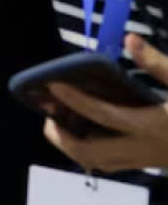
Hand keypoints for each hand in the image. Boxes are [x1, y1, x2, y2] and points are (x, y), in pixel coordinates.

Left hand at [43, 34, 167, 173]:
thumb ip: (157, 64)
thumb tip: (131, 40)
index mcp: (148, 125)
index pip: (100, 114)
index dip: (72, 99)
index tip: (52, 83)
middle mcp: (141, 147)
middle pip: (87, 152)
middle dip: (61, 136)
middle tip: (49, 114)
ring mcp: (145, 160)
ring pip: (96, 163)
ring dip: (73, 146)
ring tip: (61, 122)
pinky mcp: (150, 163)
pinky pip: (111, 164)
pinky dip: (91, 151)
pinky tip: (90, 132)